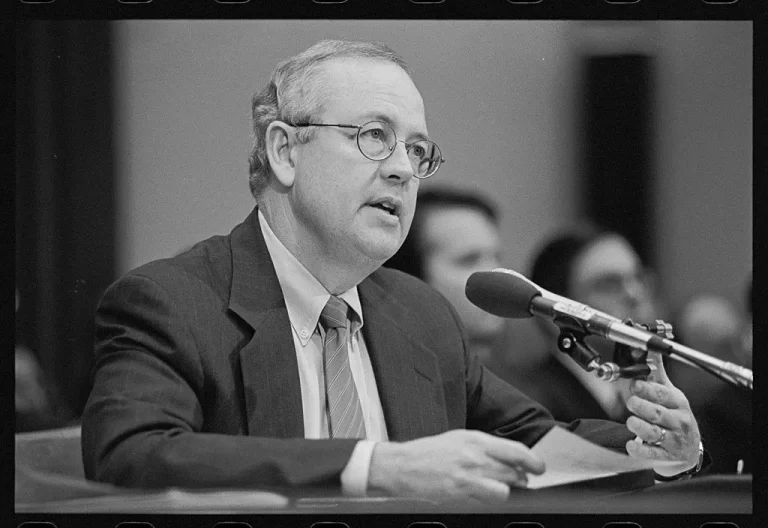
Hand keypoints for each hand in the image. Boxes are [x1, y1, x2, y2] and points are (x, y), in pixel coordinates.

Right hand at [368, 429, 544, 503]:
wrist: (404, 466)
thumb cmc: (430, 452)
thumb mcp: (459, 439)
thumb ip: (484, 447)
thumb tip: (509, 458)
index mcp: (475, 439)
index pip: (515, 450)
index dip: (533, 461)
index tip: (539, 467)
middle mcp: (475, 455)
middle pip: (514, 471)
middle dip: (520, 478)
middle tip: (519, 479)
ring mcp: (468, 475)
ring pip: (505, 487)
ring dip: (508, 489)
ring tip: (500, 487)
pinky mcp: (461, 492)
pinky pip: (489, 499)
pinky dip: (492, 498)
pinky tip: (484, 494)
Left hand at [624, 351, 701, 472]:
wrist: (688, 450)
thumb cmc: (675, 416)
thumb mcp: (669, 392)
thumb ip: (656, 371)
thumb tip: (646, 347)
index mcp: (677, 402)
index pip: (662, 394)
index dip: (648, 389)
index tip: (635, 384)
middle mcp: (677, 420)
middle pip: (659, 413)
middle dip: (644, 407)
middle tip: (631, 402)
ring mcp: (673, 440)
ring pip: (656, 433)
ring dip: (641, 427)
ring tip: (631, 422)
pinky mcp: (666, 456)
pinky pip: (653, 454)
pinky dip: (641, 450)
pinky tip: (630, 446)